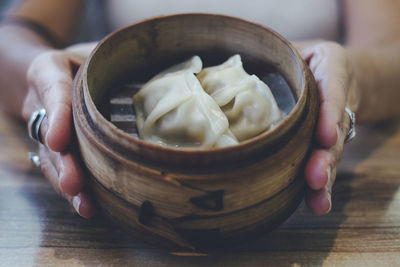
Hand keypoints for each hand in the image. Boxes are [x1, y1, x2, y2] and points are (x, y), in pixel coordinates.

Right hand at [22, 42, 96, 217]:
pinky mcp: (54, 148)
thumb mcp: (91, 48)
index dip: (57, 115)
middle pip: (49, 136)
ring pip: (52, 159)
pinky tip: (89, 206)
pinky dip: (73, 189)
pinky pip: (59, 168)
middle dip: (64, 162)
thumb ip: (109, 54)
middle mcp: (41, 103)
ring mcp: (44, 128)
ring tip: (85, 205)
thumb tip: (150, 61)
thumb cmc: (78, 59)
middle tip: (74, 183)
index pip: (52, 90)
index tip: (59, 140)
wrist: (50, 72)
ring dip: (67, 183)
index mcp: (48, 71)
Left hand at [294, 41, 359, 214]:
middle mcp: (338, 102)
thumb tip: (240, 60)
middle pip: (333, 134)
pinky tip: (315, 204)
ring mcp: (333, 127)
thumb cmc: (312, 59)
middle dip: (324, 158)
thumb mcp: (301, 47)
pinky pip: (323, 162)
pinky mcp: (322, 144)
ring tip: (318, 200)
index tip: (325, 135)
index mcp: (332, 71)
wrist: (341, 72)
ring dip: (324, 178)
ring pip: (330, 154)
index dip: (330, 114)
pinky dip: (319, 186)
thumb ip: (282, 52)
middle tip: (314, 177)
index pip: (333, 92)